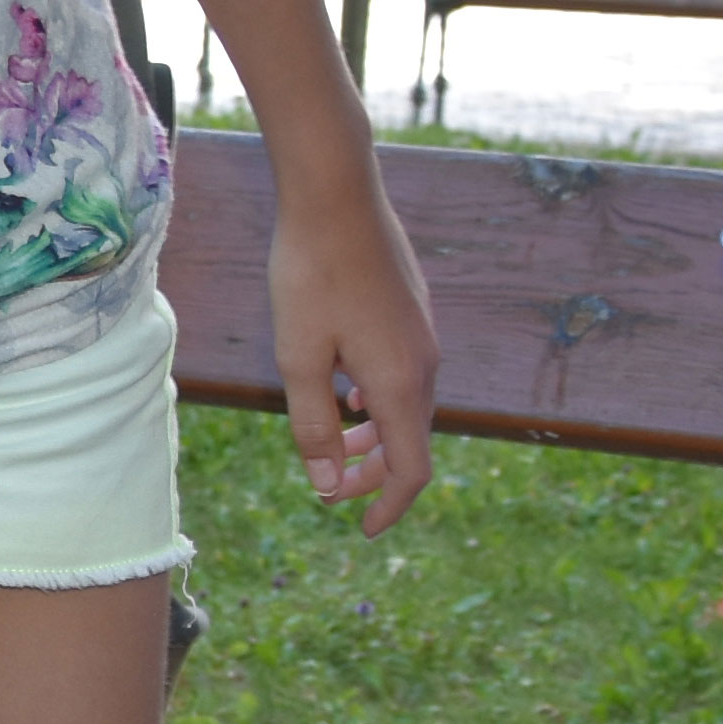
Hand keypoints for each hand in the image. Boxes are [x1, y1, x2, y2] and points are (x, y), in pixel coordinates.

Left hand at [264, 173, 437, 533]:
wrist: (337, 194)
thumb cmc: (311, 274)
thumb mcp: (298, 357)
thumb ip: (312, 425)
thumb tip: (326, 483)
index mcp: (400, 383)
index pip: (411, 468)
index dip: (388, 505)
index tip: (362, 529)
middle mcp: (424, 364)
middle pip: (410, 441)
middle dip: (373, 474)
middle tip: (329, 489)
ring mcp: (422, 336)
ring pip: (405, 407)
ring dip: (371, 435)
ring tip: (329, 442)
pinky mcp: (412, 313)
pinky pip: (402, 376)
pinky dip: (376, 401)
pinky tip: (344, 391)